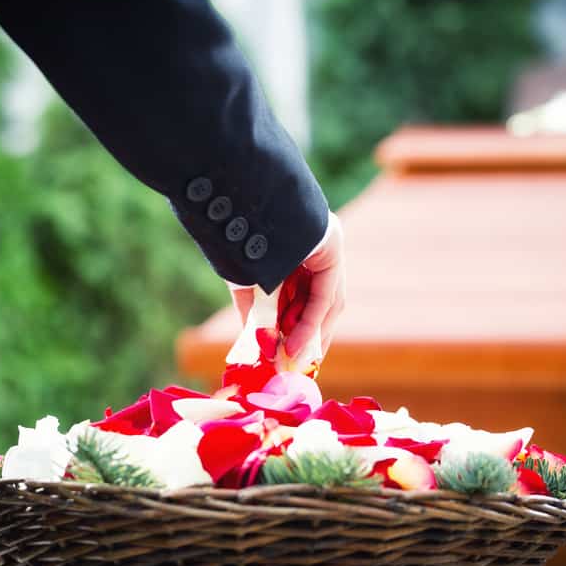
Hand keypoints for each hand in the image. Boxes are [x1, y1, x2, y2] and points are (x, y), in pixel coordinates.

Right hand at [228, 211, 345, 356]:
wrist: (238, 199)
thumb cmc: (235, 238)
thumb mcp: (245, 284)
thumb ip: (256, 315)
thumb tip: (259, 347)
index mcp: (296, 248)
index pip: (305, 296)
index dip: (297, 329)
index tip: (288, 356)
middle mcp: (316, 245)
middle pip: (318, 302)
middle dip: (305, 337)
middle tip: (292, 365)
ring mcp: (327, 244)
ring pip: (323, 303)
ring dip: (307, 336)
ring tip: (290, 361)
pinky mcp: (331, 246)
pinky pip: (323, 295)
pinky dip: (310, 324)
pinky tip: (294, 346)